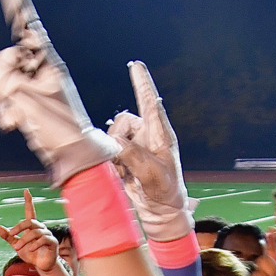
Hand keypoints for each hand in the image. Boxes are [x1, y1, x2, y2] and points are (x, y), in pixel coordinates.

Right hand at [0, 0, 117, 186]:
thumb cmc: (59, 128)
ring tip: (11, 120)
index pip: (28, 28)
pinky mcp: (29, 105)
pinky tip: (12, 125)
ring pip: (3, 83)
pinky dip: (6, 113)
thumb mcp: (29, 102)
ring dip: (1, 102)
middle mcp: (41, 71)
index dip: (17, 6)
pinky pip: (8, 101)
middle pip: (6, 60)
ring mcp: (35, 89)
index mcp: (47, 63)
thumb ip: (2, 82)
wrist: (73, 157)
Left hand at [0, 188, 58, 271]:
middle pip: (30, 222)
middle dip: (19, 227)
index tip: (26, 191)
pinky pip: (44, 239)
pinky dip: (35, 244)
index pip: (30, 211)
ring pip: (35, 232)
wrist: (41, 266)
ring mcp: (47, 235)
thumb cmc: (30, 254)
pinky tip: (30, 249)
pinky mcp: (52, 242)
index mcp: (32, 227)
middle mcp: (41, 228)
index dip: (28, 201)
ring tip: (18, 248)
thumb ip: (8, 236)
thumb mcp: (16, 245)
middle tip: (11, 234)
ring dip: (24, 240)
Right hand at [107, 61, 193, 241]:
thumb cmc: (164, 191)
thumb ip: (134, 154)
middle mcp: (148, 134)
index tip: (136, 65)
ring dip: (115, 154)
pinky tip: (124, 174)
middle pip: (123, 121)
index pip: (150, 102)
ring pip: (113, 136)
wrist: (160, 210)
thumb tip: (116, 141)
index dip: (142, 83)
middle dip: (118, 139)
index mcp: (161, 134)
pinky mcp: (126, 155)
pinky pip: (110, 150)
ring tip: (126, 171)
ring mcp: (136, 144)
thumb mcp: (152, 174)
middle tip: (123, 160)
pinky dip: (113, 162)